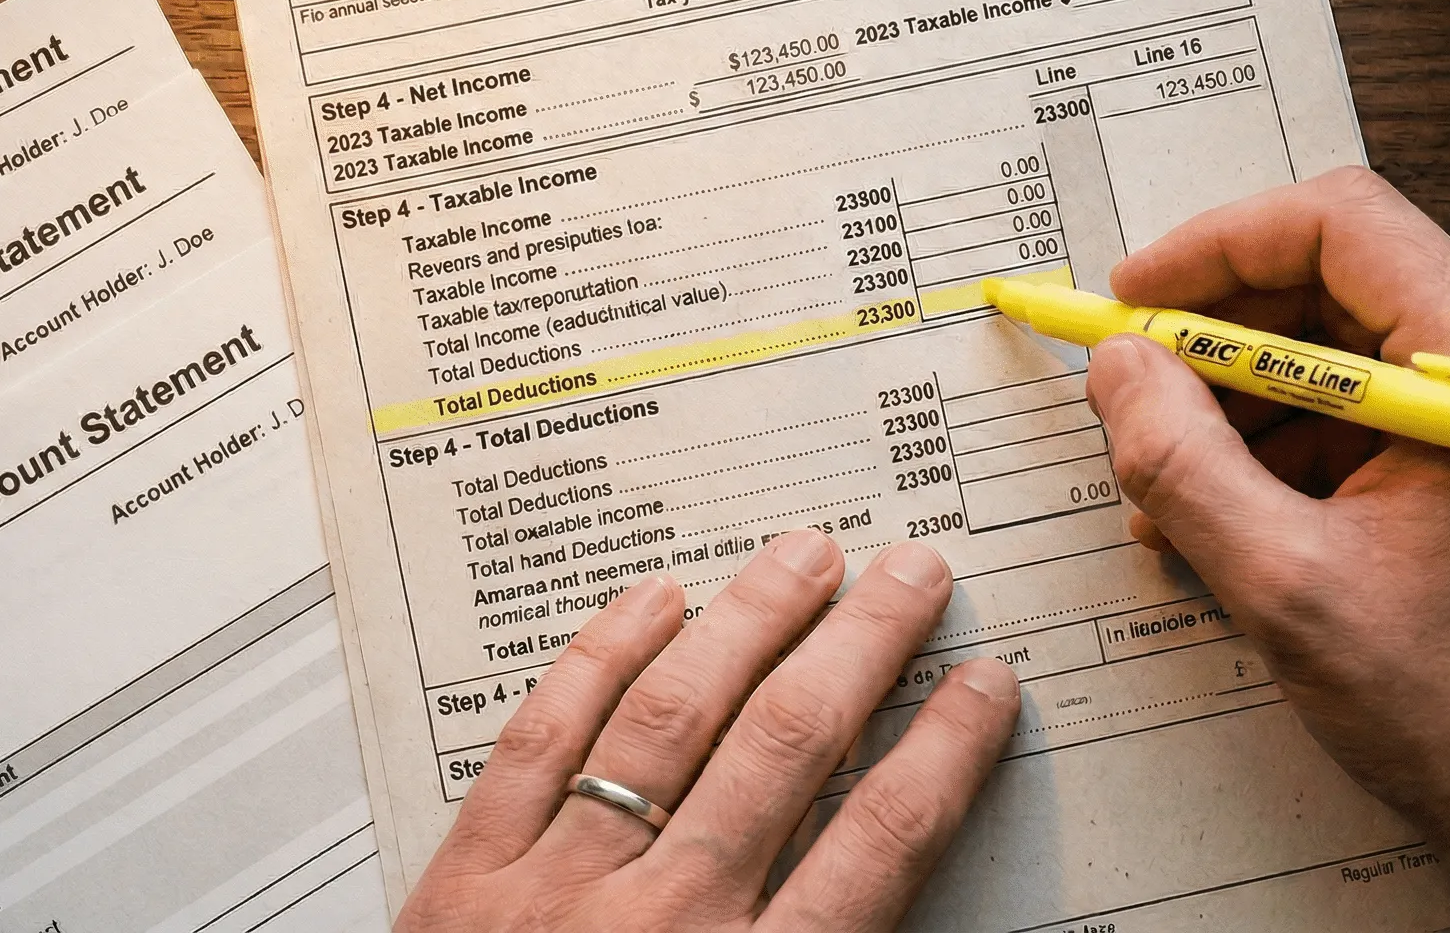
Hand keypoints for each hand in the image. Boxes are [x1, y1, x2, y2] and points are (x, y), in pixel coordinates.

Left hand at [396, 531, 1020, 932]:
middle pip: (790, 748)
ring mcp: (557, 892)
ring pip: (673, 719)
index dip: (946, 749)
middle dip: (864, 645)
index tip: (986, 687)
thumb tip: (890, 885)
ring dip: (750, 623)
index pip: (881, 843)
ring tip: (806, 555)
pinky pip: (541, 741)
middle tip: (914, 573)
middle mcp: (666, 926)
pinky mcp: (464, 879)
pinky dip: (599, 659)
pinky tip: (650, 600)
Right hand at [1085, 167, 1449, 931]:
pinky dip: (1302, 435)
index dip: (1217, 247)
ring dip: (1252, 394)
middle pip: (1345, 272)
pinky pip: (1384, 393)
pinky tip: (1241, 507)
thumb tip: (1121, 368)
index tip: (1136, 300)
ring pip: (1355, 336)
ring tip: (1182, 481)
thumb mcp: (1286, 585)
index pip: (1342, 223)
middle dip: (1224, 332)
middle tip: (1139, 389)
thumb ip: (1183, 460)